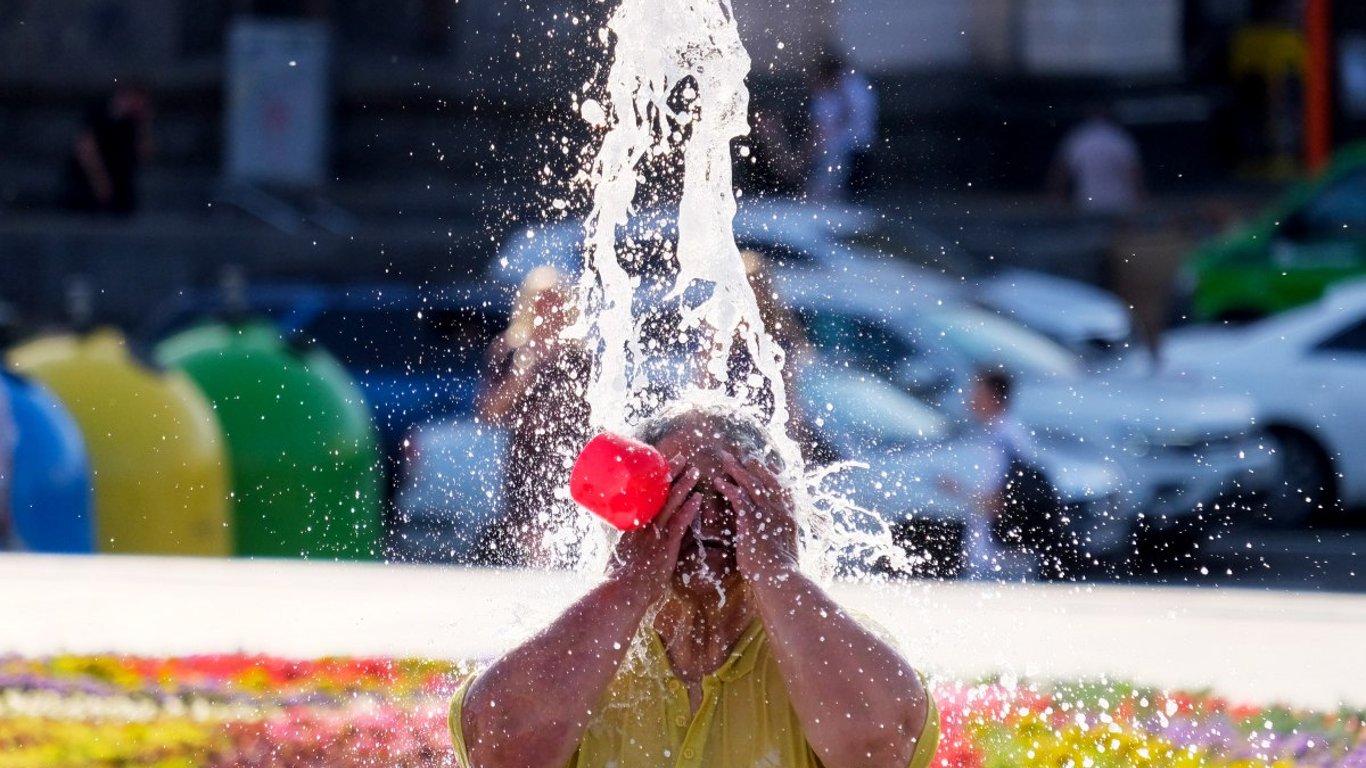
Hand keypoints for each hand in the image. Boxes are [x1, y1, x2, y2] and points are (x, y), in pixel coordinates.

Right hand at [606, 458, 700, 603]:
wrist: (621, 593)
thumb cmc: (620, 577)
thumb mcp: (623, 553)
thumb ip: (636, 542)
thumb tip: (646, 538)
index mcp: (632, 523)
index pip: (645, 496)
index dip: (655, 480)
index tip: (662, 466)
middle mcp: (643, 525)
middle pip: (658, 493)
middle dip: (670, 474)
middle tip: (680, 459)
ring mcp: (654, 534)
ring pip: (670, 503)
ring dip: (684, 485)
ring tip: (694, 471)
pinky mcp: (665, 547)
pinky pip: (679, 523)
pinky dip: (689, 509)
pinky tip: (698, 498)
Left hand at [714, 452, 798, 584]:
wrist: (779, 580)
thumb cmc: (780, 571)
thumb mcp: (785, 548)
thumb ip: (779, 535)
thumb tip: (773, 535)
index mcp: (790, 515)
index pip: (783, 486)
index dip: (772, 473)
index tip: (764, 463)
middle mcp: (781, 509)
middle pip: (767, 478)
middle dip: (754, 464)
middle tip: (742, 453)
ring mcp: (768, 512)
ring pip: (752, 482)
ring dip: (738, 469)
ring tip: (726, 459)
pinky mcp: (753, 519)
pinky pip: (739, 496)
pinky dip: (728, 487)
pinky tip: (718, 482)